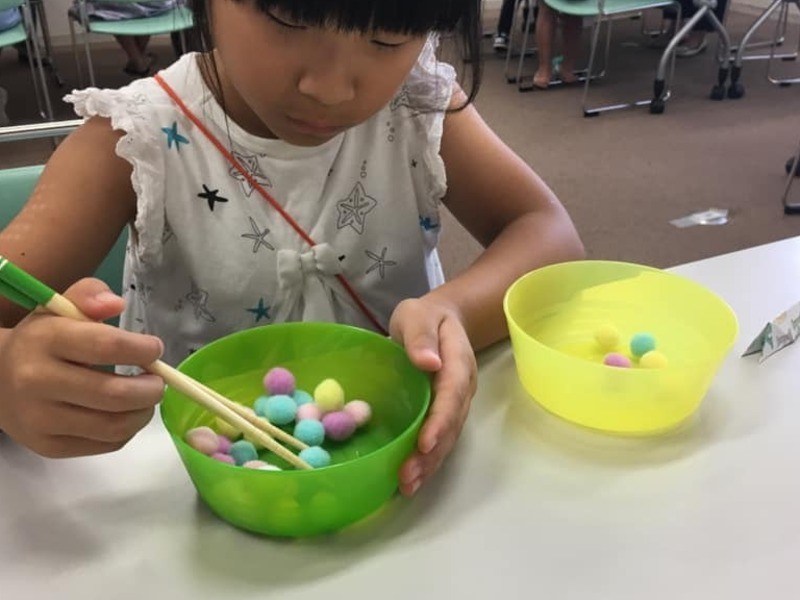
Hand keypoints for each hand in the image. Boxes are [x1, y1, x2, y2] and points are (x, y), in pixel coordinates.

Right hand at [0, 278, 164, 456]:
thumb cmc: (42, 339)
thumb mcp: (59, 307)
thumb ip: (89, 295)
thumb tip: (115, 304)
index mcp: (44, 340)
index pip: (106, 346)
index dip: (142, 349)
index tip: (155, 349)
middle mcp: (37, 381)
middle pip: (114, 394)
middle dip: (151, 389)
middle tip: (158, 380)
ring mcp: (41, 419)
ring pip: (114, 426)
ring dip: (144, 413)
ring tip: (147, 398)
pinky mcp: (49, 446)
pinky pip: (105, 445)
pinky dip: (127, 430)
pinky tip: (126, 414)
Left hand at [389, 297, 476, 495]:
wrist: (438, 320)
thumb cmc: (425, 316)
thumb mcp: (417, 314)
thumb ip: (420, 335)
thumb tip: (430, 361)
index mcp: (458, 362)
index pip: (453, 394)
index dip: (440, 421)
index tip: (424, 443)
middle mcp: (462, 388)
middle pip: (452, 424)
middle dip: (432, 453)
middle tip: (408, 477)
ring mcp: (456, 403)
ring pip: (447, 438)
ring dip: (429, 464)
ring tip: (407, 486)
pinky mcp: (444, 413)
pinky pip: (439, 439)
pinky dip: (427, 461)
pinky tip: (410, 479)